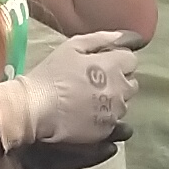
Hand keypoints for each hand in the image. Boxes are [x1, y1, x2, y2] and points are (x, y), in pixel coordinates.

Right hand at [0, 25, 142, 168]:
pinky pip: (114, 122)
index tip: (101, 64)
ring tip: (88, 99)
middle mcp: (120, 89)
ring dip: (113, 100)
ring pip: (123, 104)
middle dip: (118, 81)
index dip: (117, 61)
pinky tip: (86, 114)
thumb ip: (104, 39)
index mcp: (114, 66)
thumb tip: (130, 37)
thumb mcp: (73, 46)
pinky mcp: (106, 131)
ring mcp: (115, 112)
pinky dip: (105, 117)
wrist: (36, 109)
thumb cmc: (51, 74)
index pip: (132, 60)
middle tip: (94, 82)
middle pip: (131, 83)